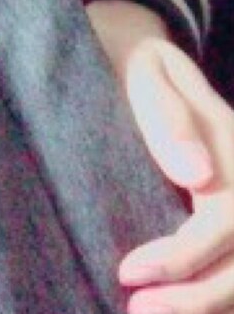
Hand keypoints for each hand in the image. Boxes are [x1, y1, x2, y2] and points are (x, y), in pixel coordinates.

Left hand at [87, 0, 233, 313]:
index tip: (128, 272)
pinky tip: (177, 307)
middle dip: (194, 300)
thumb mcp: (148, 73)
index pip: (224, 222)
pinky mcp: (232, 226)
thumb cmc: (143, 69)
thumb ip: (166, 116)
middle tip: (136, 309)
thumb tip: (197, 176)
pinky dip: (214, 300)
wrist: (151, 61)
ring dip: (205, 307)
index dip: (181, 258)